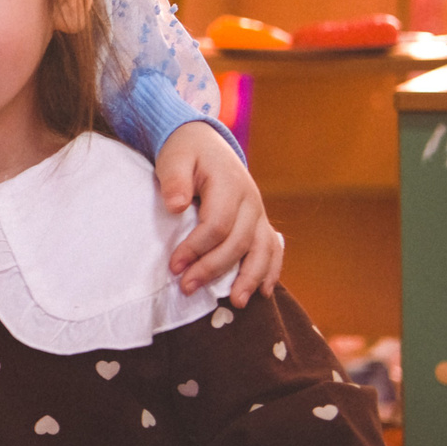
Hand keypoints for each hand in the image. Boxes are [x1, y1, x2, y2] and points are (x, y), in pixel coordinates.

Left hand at [156, 123, 282, 305]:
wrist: (204, 142)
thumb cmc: (185, 153)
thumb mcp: (174, 158)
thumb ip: (175, 180)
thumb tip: (175, 205)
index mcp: (230, 184)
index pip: (217, 224)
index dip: (196, 248)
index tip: (174, 266)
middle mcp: (251, 200)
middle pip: (238, 242)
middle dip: (213, 269)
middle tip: (187, 288)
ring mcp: (259, 212)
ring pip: (262, 249)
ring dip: (250, 277)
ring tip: (236, 303)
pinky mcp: (259, 221)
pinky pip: (272, 248)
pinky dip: (270, 270)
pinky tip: (262, 292)